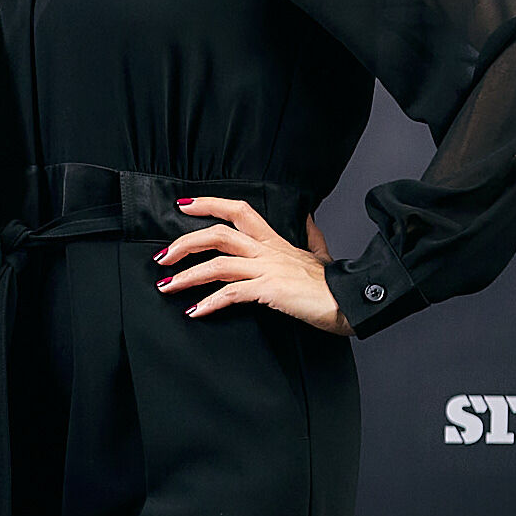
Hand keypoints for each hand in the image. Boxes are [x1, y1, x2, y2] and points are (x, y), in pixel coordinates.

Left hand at [158, 197, 343, 331]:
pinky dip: (209, 302)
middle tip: (163, 257)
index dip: (210, 204)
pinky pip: (231, 293)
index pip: (240, 211)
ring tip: (167, 287)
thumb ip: (310, 236)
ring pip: (217, 264)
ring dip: (187, 276)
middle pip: (219, 235)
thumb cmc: (335, 285)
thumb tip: (308, 218)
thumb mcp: (320, 254)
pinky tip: (195, 311)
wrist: (351, 303)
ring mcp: (269, 269)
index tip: (184, 205)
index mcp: (276, 242)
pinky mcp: (270, 289)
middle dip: (185, 243)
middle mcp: (269, 251)